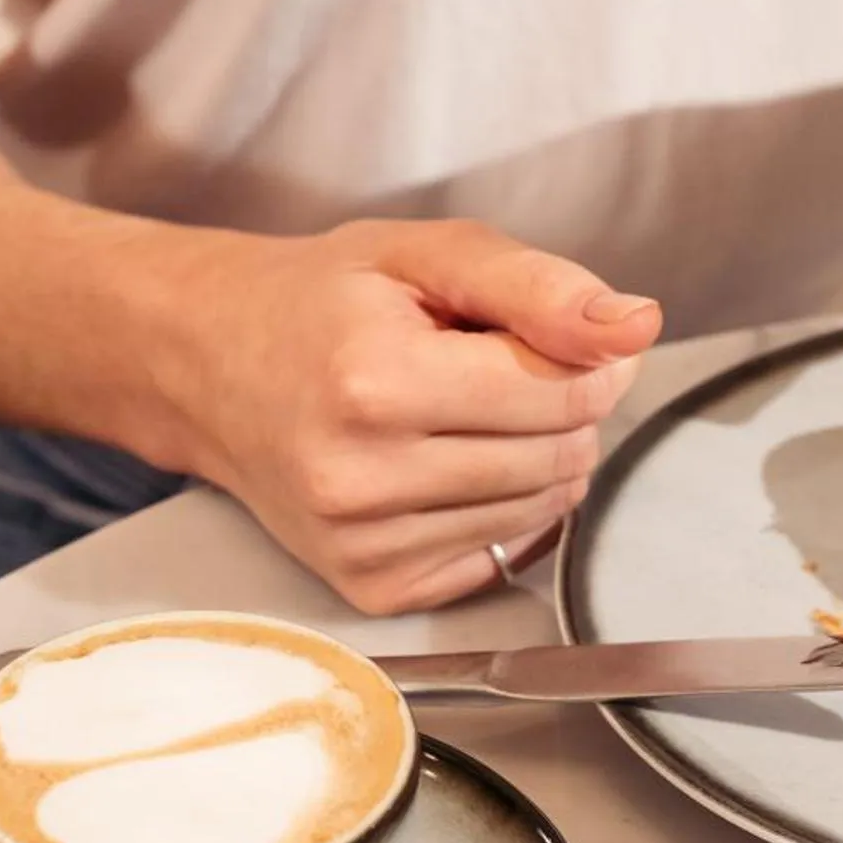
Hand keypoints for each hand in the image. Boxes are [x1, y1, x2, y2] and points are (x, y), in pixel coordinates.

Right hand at [155, 219, 659, 615]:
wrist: (205, 366)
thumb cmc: (317, 302)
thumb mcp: (424, 254)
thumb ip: (539, 285)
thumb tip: (636, 327)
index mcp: (377, 380)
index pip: (564, 391)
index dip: (588, 357)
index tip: (558, 332)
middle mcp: (363, 476)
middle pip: (559, 455)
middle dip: (561, 406)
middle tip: (497, 368)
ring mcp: (361, 543)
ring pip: (539, 510)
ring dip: (534, 458)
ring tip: (464, 412)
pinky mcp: (370, 587)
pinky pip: (497, 556)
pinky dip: (499, 510)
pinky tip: (445, 464)